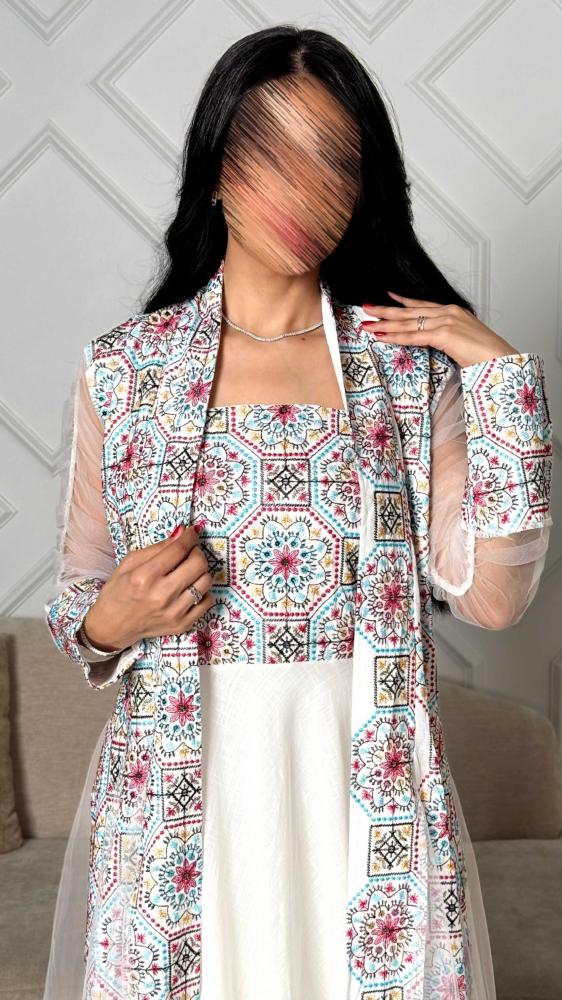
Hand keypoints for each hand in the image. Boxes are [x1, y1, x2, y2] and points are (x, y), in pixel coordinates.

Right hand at [82, 525, 214, 650]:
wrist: (113, 626)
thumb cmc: (118, 591)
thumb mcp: (129, 563)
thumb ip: (157, 548)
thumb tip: (181, 533)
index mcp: (145, 576)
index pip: (178, 550)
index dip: (189, 537)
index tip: (190, 533)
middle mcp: (162, 595)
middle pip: (198, 564)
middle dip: (197, 552)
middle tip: (190, 551)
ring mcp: (174, 612)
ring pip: (206, 582)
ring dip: (201, 571)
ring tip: (189, 570)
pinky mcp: (182, 624)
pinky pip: (207, 601)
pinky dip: (202, 591)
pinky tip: (190, 588)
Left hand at [360, 291, 518, 368]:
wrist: (503, 361)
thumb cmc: (488, 357)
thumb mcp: (465, 343)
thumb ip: (450, 340)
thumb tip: (440, 346)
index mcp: (455, 312)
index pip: (423, 304)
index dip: (403, 301)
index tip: (388, 296)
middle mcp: (449, 312)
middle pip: (410, 310)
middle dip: (386, 310)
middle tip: (366, 308)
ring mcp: (446, 321)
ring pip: (408, 322)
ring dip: (385, 323)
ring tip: (366, 323)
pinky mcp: (444, 334)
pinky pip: (413, 336)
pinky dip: (395, 336)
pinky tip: (381, 336)